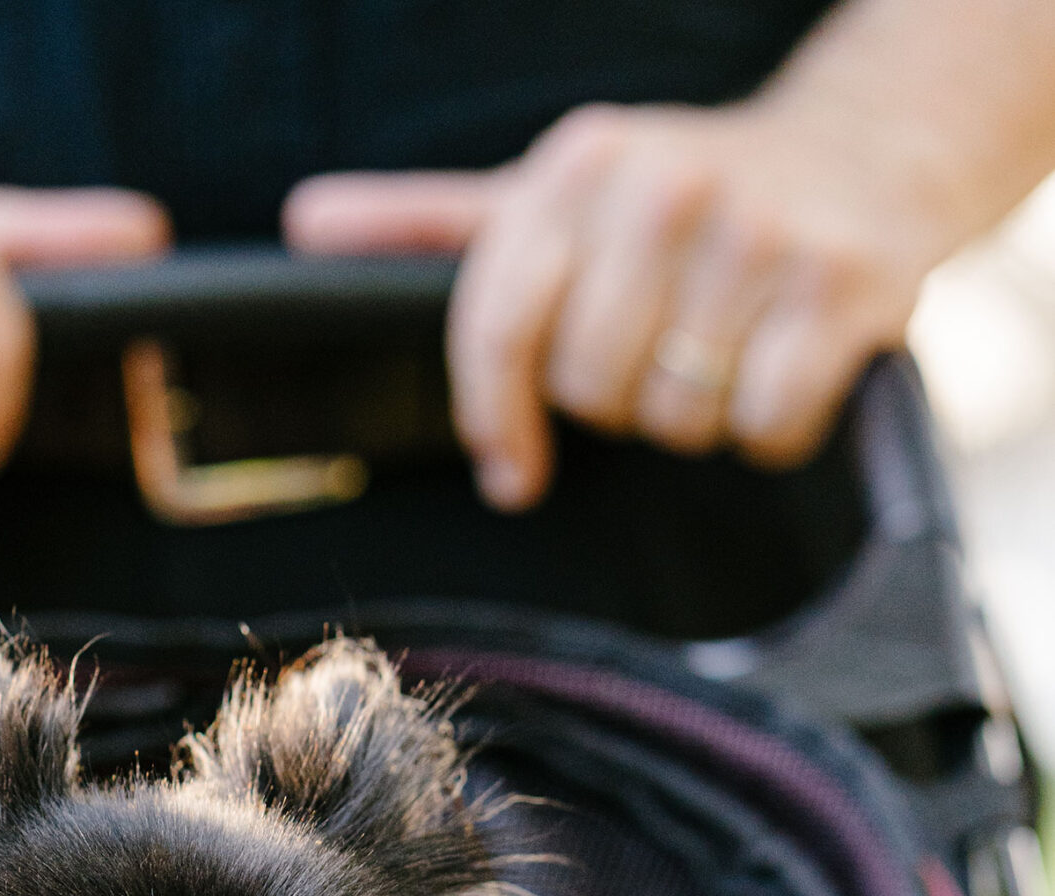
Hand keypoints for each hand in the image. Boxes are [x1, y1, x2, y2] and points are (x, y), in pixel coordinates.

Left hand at [285, 97, 963, 507]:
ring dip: (696, 417)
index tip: (511, 469)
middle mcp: (664, 187)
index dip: (495, 420)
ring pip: (676, 418)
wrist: (867, 150)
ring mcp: (757, 233)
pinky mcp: (840, 286)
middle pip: (590, 389)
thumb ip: (430, 223)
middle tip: (655, 359)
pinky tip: (781, 368)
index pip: (498, 329)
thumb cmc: (683, 195)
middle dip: (618, 401)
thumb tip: (304, 224)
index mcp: (578, 166)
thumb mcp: (552, 194)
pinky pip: (765, 426)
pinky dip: (772, 427)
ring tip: (721, 354)